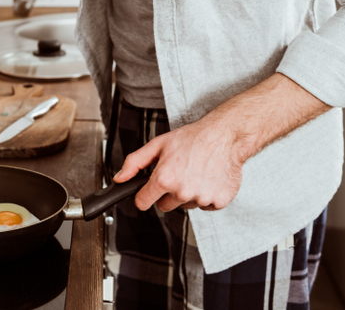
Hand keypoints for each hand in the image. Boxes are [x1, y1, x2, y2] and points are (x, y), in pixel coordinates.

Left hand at [112, 119, 243, 211]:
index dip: (143, 196)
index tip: (147, 191)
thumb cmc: (193, 138)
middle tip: (177, 174)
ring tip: (194, 173)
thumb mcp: (158, 144)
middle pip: (164, 206)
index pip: (143, 203)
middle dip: (167, 194)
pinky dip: (205, 195)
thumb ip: (134, 162)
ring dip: (187, 194)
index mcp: (164, 179)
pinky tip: (206, 179)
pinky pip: (205, 206)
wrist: (224, 136)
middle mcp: (182, 192)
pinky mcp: (218, 202)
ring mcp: (201, 199)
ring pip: (185, 206)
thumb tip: (120, 178)